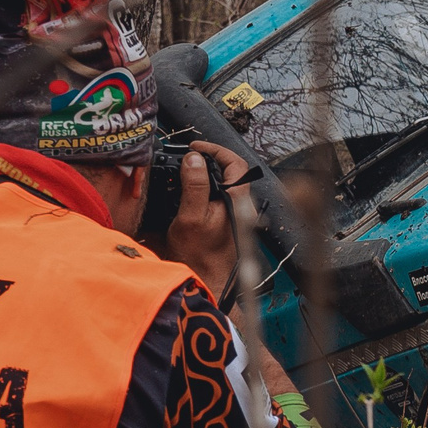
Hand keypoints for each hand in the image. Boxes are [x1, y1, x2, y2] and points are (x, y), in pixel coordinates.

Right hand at [157, 141, 250, 303]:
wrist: (205, 280)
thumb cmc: (199, 256)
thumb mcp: (190, 216)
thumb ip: (194, 186)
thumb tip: (194, 159)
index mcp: (236, 200)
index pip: (235, 163)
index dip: (216, 150)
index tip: (195, 148)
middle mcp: (240, 205)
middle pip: (231, 170)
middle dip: (210, 159)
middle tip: (188, 157)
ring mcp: (236, 213)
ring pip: (225, 183)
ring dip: (207, 173)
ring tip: (187, 170)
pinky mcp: (228, 221)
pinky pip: (219, 195)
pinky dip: (206, 187)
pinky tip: (190, 190)